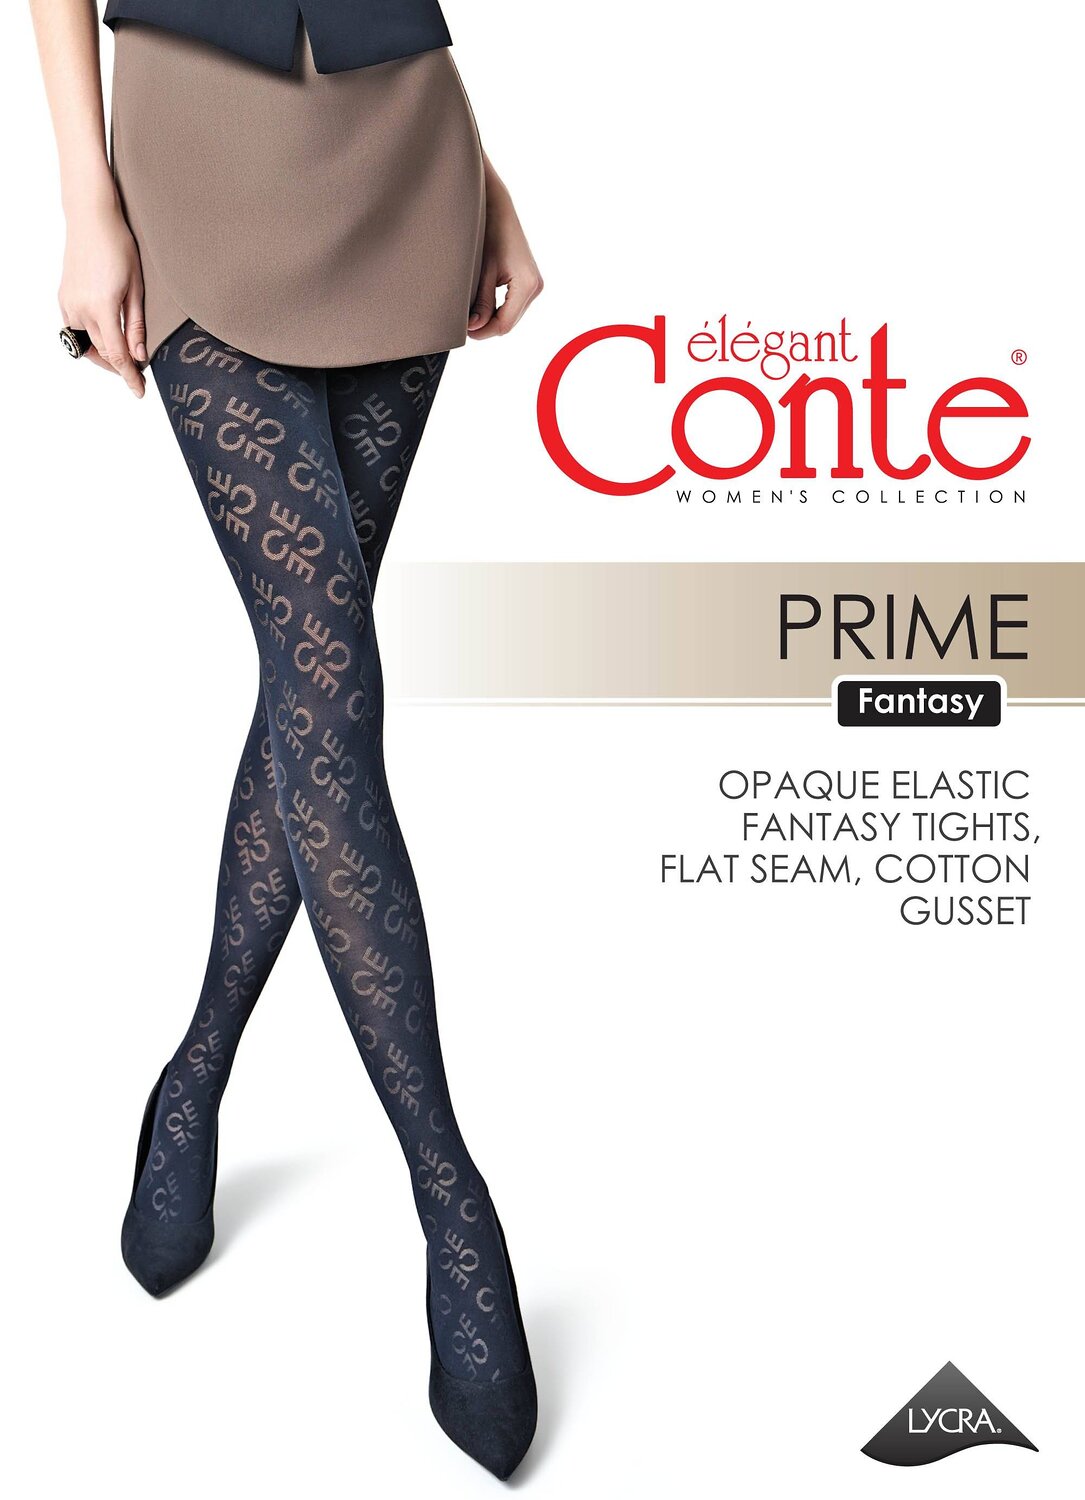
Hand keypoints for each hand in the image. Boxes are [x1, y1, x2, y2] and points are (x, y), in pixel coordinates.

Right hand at [59, 190, 146, 396]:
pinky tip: (104, 337)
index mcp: (103, 308)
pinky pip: (76, 328)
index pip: (117, 355)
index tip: (140, 391)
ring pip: (86, 343)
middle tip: (137, 374)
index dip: (129, 376)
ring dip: (103, 355)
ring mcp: (68, 303)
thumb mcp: (136, 288)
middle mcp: (81, 309)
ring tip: (122, 358)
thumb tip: (139, 356)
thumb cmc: (119, 248)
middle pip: (101, 352)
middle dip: (119, 367)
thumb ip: (137, 326)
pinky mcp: (63, 297)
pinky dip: (90, 339)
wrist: (91, 220)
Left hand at [468, 164, 542, 339]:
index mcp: (526, 284)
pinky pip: (512, 305)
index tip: (463, 329)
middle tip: (462, 320)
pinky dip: (497, 308)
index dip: (483, 332)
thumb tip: (474, 329)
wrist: (497, 207)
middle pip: (508, 322)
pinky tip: (481, 301)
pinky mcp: (529, 281)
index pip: (504, 324)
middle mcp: (535, 286)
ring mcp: (534, 284)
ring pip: (510, 316)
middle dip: (486, 325)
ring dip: (491, 317)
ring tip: (470, 309)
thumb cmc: (487, 232)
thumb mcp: (481, 272)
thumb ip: (480, 303)